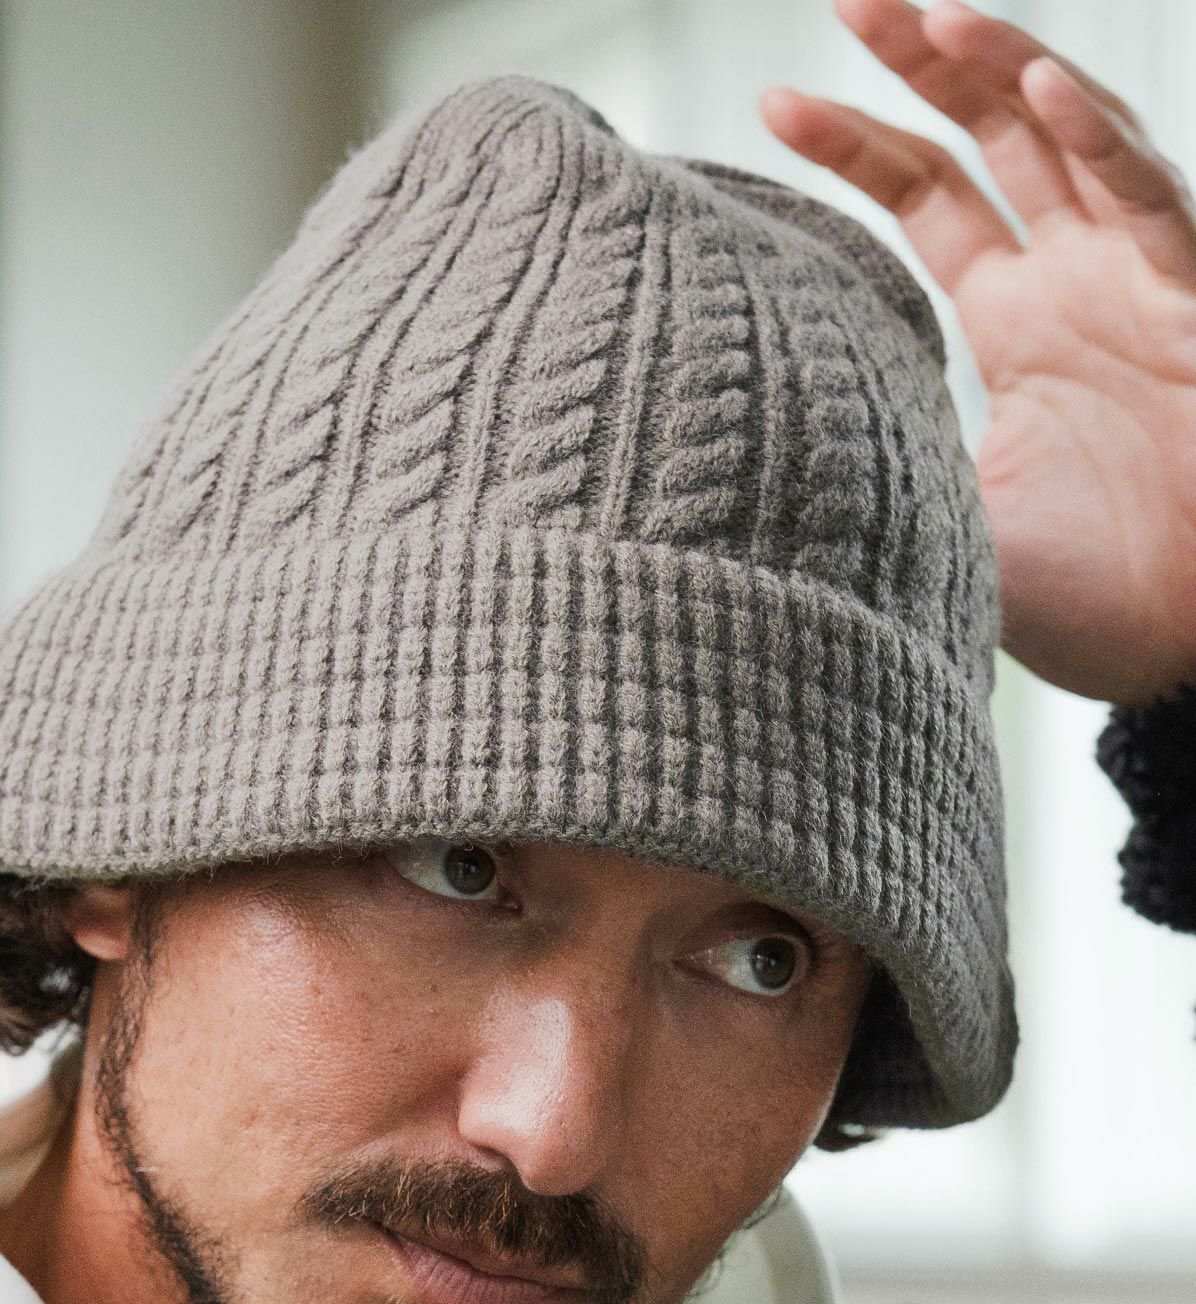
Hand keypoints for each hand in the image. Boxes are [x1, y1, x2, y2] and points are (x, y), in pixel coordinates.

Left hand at [759, 0, 1195, 706]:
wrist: (1183, 652)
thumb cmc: (1083, 603)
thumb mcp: (943, 527)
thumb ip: (868, 472)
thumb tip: (741, 468)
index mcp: (1014, 321)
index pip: (929, 198)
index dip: (860, 144)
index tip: (771, 106)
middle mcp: (1076, 281)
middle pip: (993, 137)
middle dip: (923, 63)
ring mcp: (1140, 283)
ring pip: (1076, 139)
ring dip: (1009, 69)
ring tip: (934, 15)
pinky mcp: (1195, 307)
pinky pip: (1153, 204)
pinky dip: (1102, 147)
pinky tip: (1039, 90)